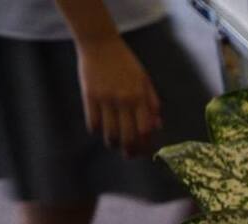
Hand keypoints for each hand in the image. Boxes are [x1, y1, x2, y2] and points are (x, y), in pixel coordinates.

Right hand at [76, 34, 160, 156]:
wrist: (100, 44)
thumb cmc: (125, 62)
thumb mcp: (145, 80)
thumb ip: (152, 103)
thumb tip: (157, 126)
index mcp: (140, 96)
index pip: (145, 129)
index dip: (145, 144)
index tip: (144, 150)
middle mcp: (124, 100)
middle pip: (128, 136)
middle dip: (130, 150)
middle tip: (129, 155)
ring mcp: (106, 99)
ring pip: (110, 133)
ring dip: (113, 143)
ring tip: (115, 144)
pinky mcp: (89, 96)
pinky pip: (93, 123)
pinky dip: (97, 131)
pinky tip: (100, 130)